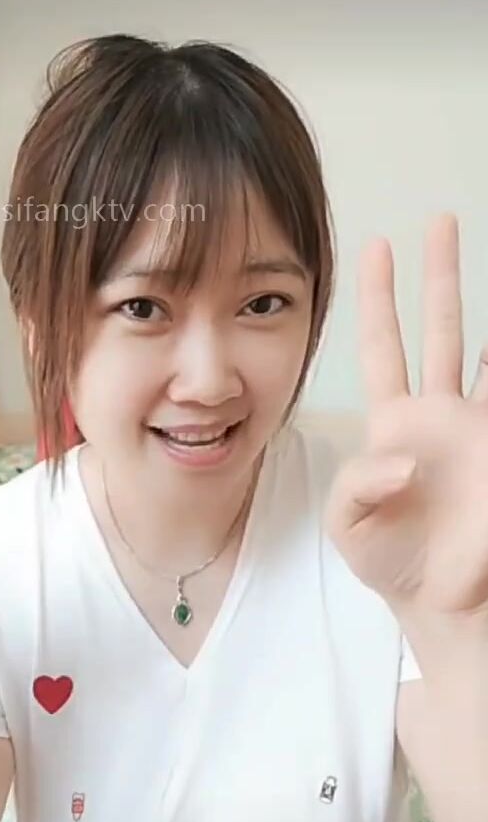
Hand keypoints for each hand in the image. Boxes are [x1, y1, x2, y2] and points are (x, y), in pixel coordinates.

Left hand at [324, 214, 487, 619]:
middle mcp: (437, 415)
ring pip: (485, 352)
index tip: (377, 246)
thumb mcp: (348, 526)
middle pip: (439, 329)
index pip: (382, 346)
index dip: (378, 298)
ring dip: (487, 310)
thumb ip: (356, 486)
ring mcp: (475, 429)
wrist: (439, 600)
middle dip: (440, 275)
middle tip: (441, 221)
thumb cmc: (389, 562)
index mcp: (391, 424)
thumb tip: (400, 458)